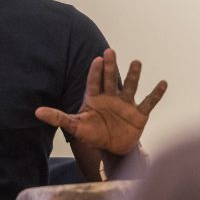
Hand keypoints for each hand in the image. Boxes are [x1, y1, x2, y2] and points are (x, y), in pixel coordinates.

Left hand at [35, 48, 166, 155]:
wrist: (112, 148)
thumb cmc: (92, 134)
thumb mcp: (74, 126)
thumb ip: (57, 118)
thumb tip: (36, 112)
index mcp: (95, 98)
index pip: (94, 81)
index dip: (94, 71)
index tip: (95, 59)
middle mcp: (111, 97)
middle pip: (110, 78)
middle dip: (110, 66)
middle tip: (109, 51)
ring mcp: (126, 104)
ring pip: (130, 86)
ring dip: (133, 75)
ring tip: (136, 62)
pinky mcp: (139, 114)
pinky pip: (149, 102)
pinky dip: (156, 94)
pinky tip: (162, 83)